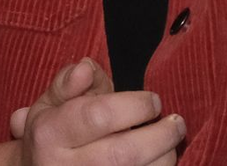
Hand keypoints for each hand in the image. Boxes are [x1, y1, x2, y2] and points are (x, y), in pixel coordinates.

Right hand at [8, 59, 184, 165]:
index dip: (136, 105)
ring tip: (170, 141)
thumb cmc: (56, 127)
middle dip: (161, 136)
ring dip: (164, 157)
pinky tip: (159, 159)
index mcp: (49, 134)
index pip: (99, 116)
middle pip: (123, 154)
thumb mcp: (54, 100)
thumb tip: (84, 70)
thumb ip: (70, 81)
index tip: (154, 101)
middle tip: (176, 123)